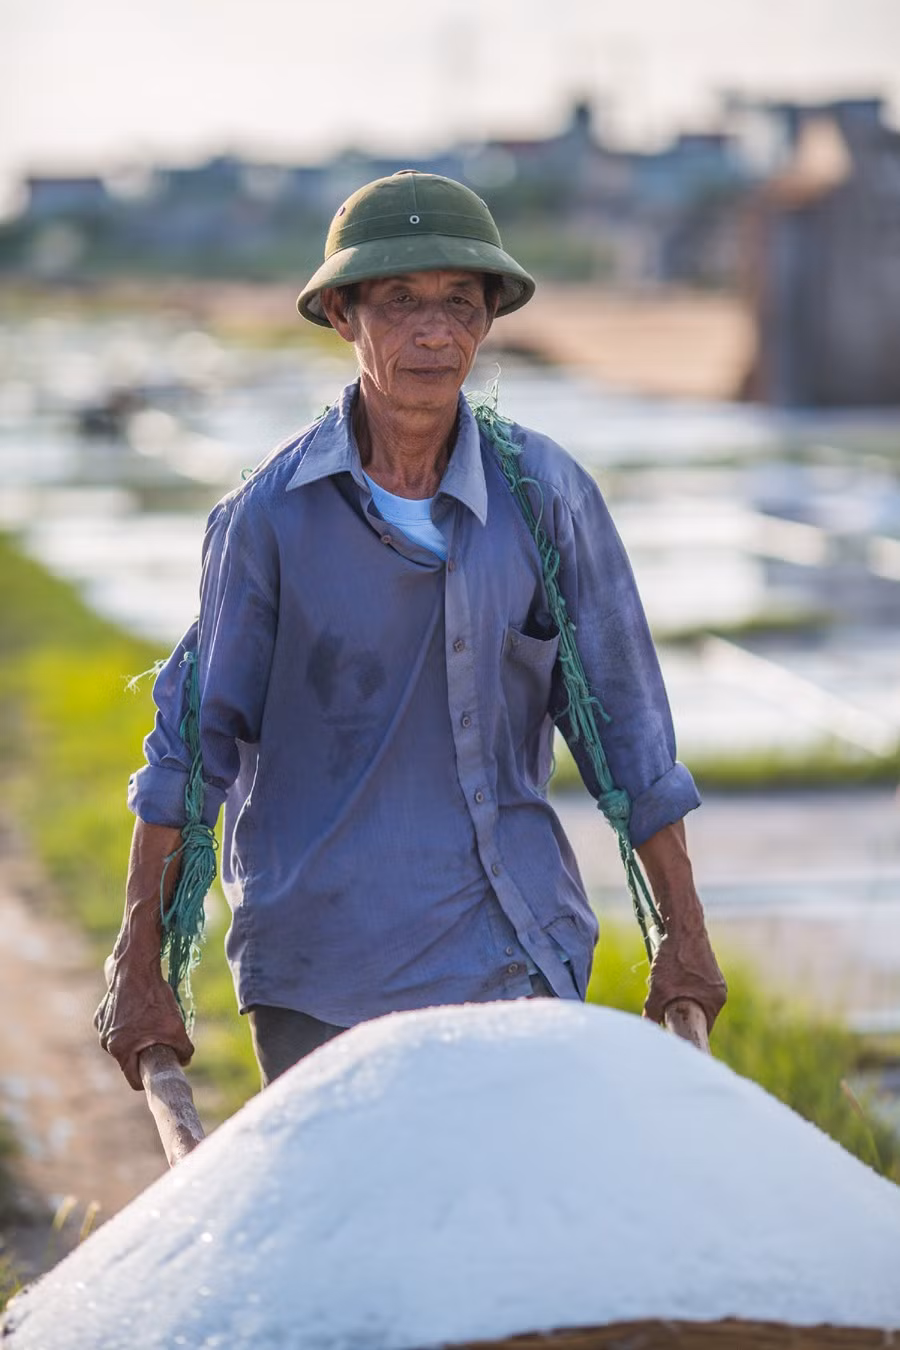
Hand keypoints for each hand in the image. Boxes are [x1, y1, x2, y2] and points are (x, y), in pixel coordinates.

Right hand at [94, 954, 193, 1090]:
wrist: (136, 967)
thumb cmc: (154, 999)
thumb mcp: (176, 1028)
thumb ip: (183, 1050)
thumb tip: (184, 1061)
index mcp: (120, 1050)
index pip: (134, 1079)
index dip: (149, 1079)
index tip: (160, 1070)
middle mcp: (106, 1041)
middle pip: (129, 1059)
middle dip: (145, 1053)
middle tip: (161, 1040)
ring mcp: (102, 1026)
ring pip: (124, 1042)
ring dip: (138, 1037)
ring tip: (152, 1019)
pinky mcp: (103, 1012)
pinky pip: (119, 1026)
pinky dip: (130, 1022)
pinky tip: (142, 1007)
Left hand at [643, 924, 726, 1032]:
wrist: (682, 924)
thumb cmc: (676, 956)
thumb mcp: (660, 988)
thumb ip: (653, 1011)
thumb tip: (648, 1027)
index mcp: (715, 1000)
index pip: (701, 1028)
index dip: (685, 1032)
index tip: (672, 1033)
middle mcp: (718, 991)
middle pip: (695, 1012)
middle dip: (676, 1010)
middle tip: (661, 1004)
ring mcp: (713, 979)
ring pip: (690, 997)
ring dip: (674, 995)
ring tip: (662, 983)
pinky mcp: (705, 968)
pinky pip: (690, 984)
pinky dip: (676, 982)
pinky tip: (665, 970)